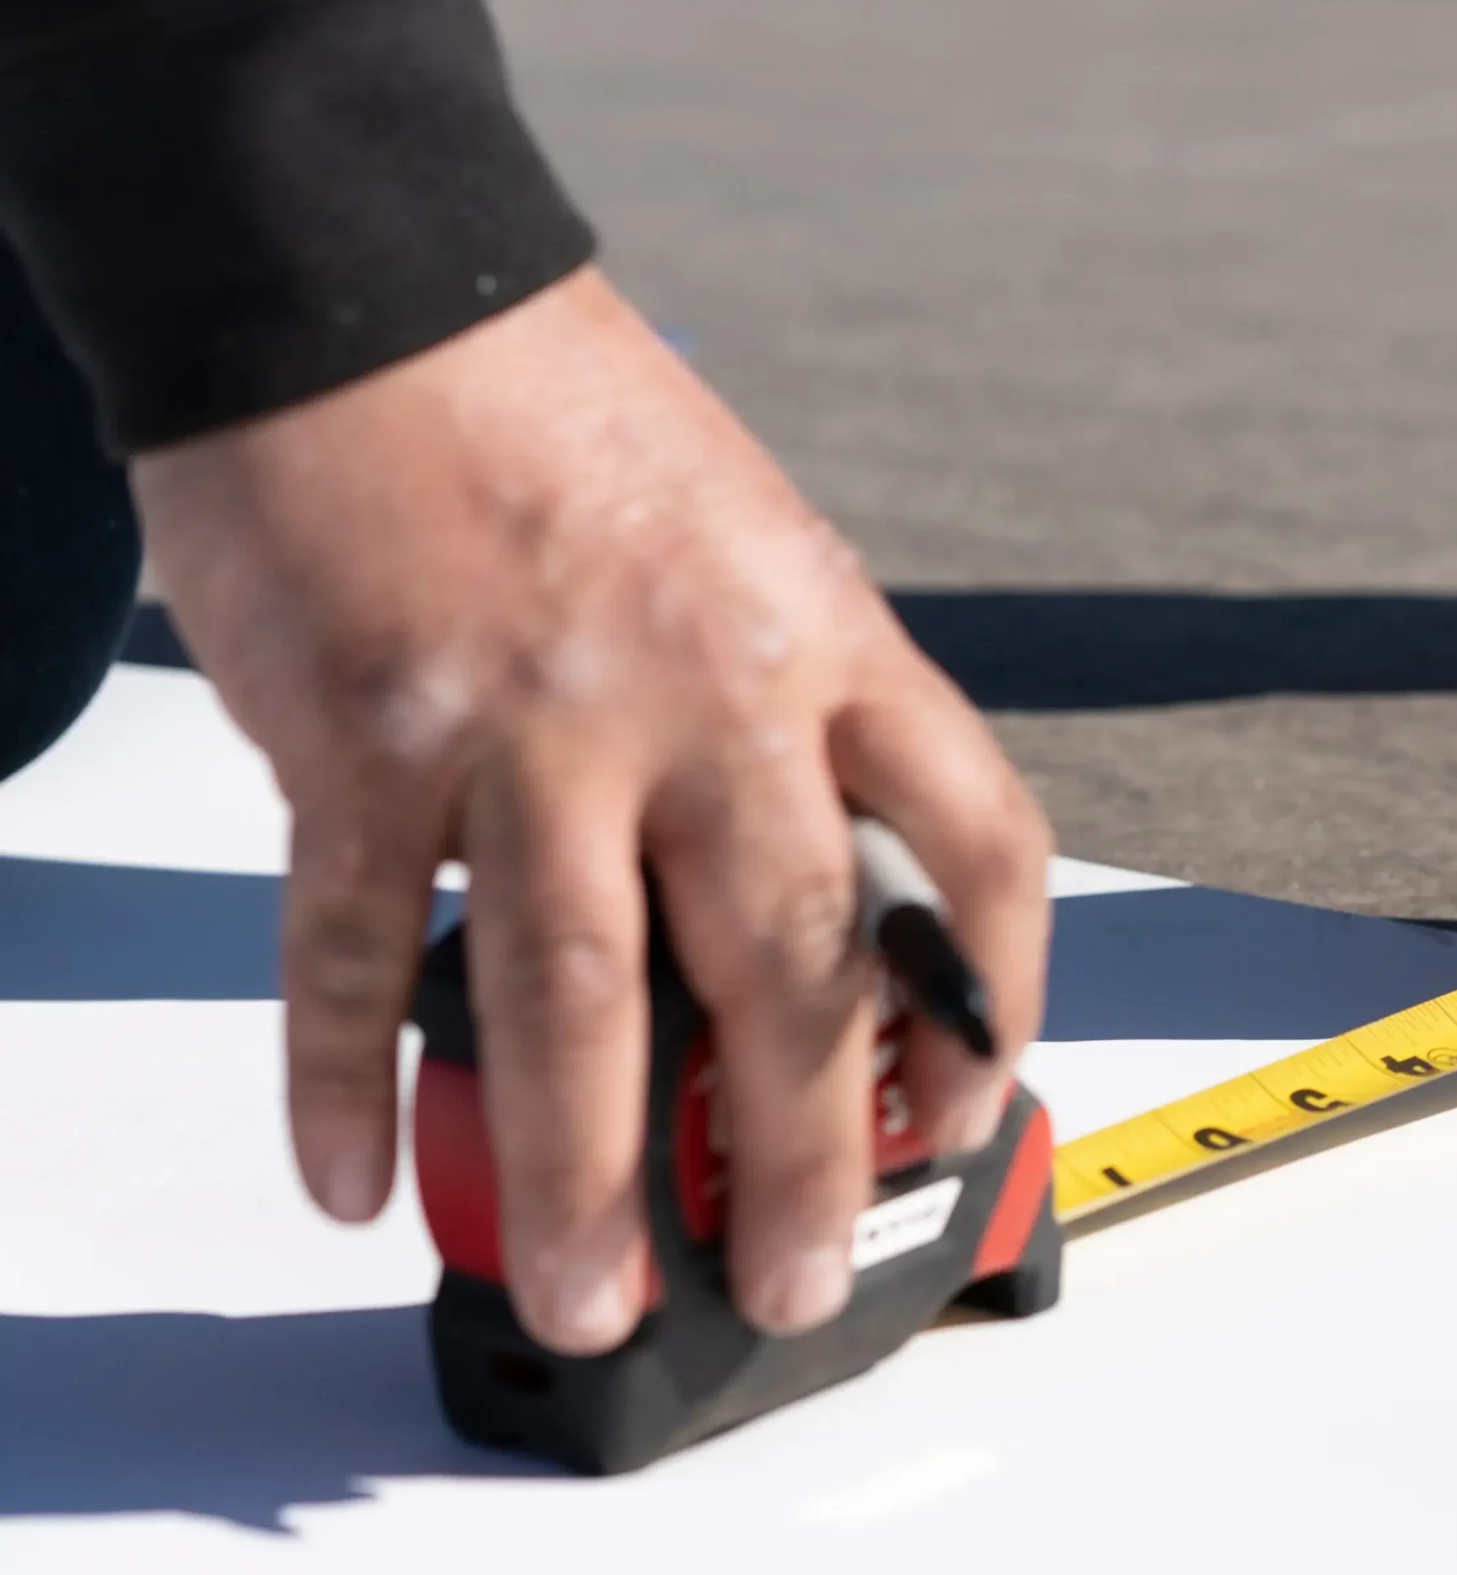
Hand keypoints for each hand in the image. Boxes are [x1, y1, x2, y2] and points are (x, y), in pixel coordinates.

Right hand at [134, 270, 1050, 1352]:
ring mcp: (523, 720)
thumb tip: (800, 926)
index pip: (976, 843)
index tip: (974, 1102)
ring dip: (586, 1177)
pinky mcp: (355, 737)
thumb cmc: (564, 418)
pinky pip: (347, 946)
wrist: (364, 277)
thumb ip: (789, 725)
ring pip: (576, 999)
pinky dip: (342, 1075)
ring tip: (591, 1297)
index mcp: (822, 639)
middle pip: (789, 964)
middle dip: (806, 1154)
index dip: (997, 997)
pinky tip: (353, 1174)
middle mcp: (697, 692)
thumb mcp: (750, 546)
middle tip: (795, 1278)